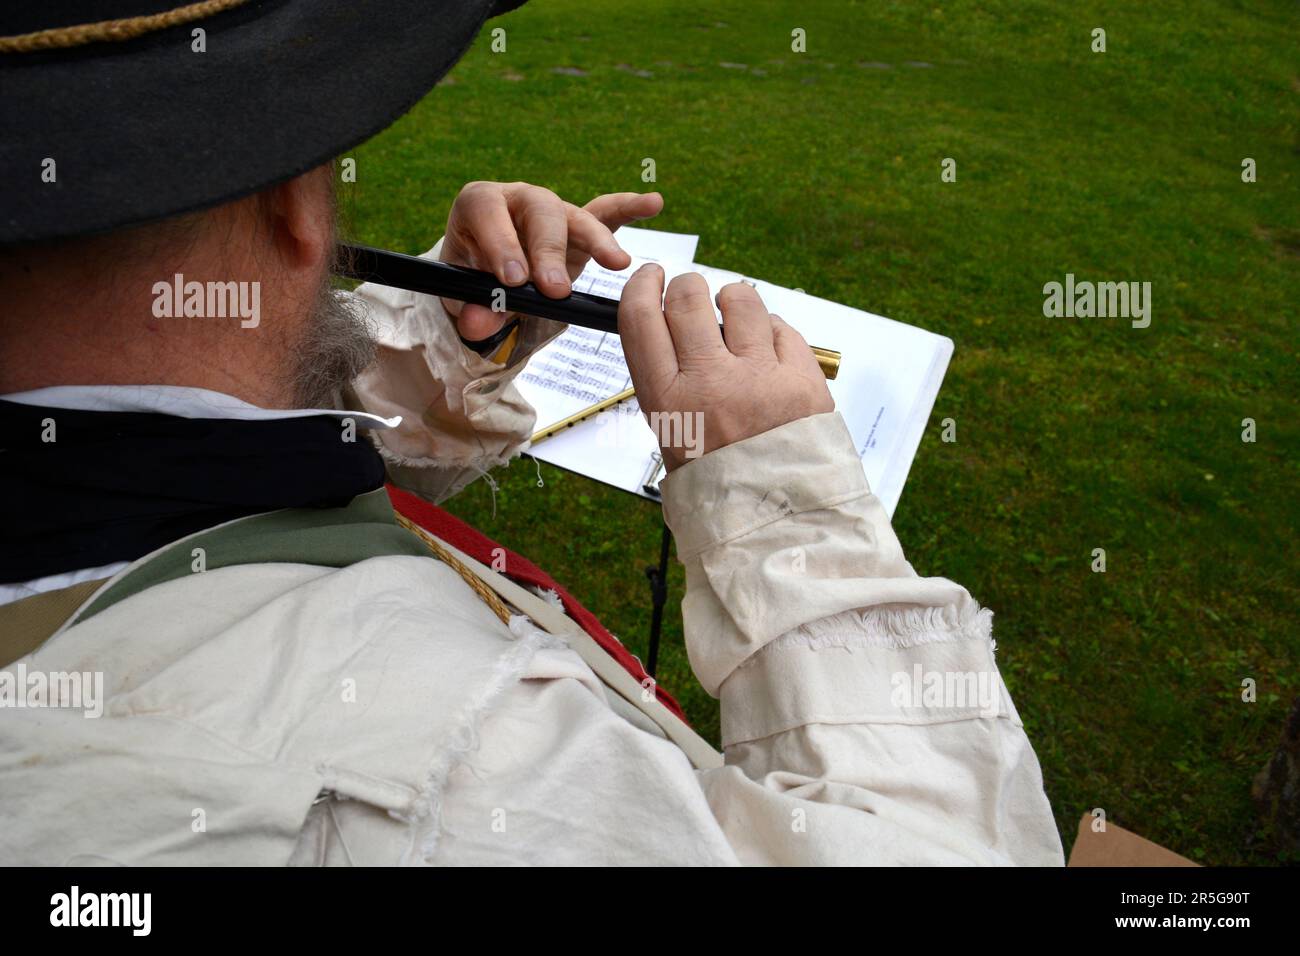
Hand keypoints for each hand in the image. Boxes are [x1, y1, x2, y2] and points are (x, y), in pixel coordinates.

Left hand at [438, 181, 662, 340]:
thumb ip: (471, 311)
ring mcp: (552, 210)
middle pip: (539, 210)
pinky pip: (605, 211)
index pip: (488, 210)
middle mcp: (518, 200)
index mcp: (480, 206)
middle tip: (555, 291)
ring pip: (575, 215)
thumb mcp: (464, 298)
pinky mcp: (578, 225)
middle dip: (549, 250)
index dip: (501, 242)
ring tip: (616, 263)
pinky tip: (652, 204)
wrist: (486, 278)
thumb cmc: (473, 281)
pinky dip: (628, 208)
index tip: (515, 280)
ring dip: (596, 239)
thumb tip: (478, 323)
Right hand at [618, 267, 833, 470]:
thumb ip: (669, 386)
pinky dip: (773, 331)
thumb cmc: (720, 485)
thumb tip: (669, 333)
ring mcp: (760, 376)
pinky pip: (783, 328)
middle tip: (691, 295)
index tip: (649, 274)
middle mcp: (711, 382)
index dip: (641, 286)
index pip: (640, 319)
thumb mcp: (673, 440)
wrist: (776, 524)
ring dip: (733, 299)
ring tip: (736, 317)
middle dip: (686, 287)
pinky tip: (768, 351)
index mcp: (669, 402)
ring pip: (741, 300)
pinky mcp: (803, 378)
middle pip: (687, 298)